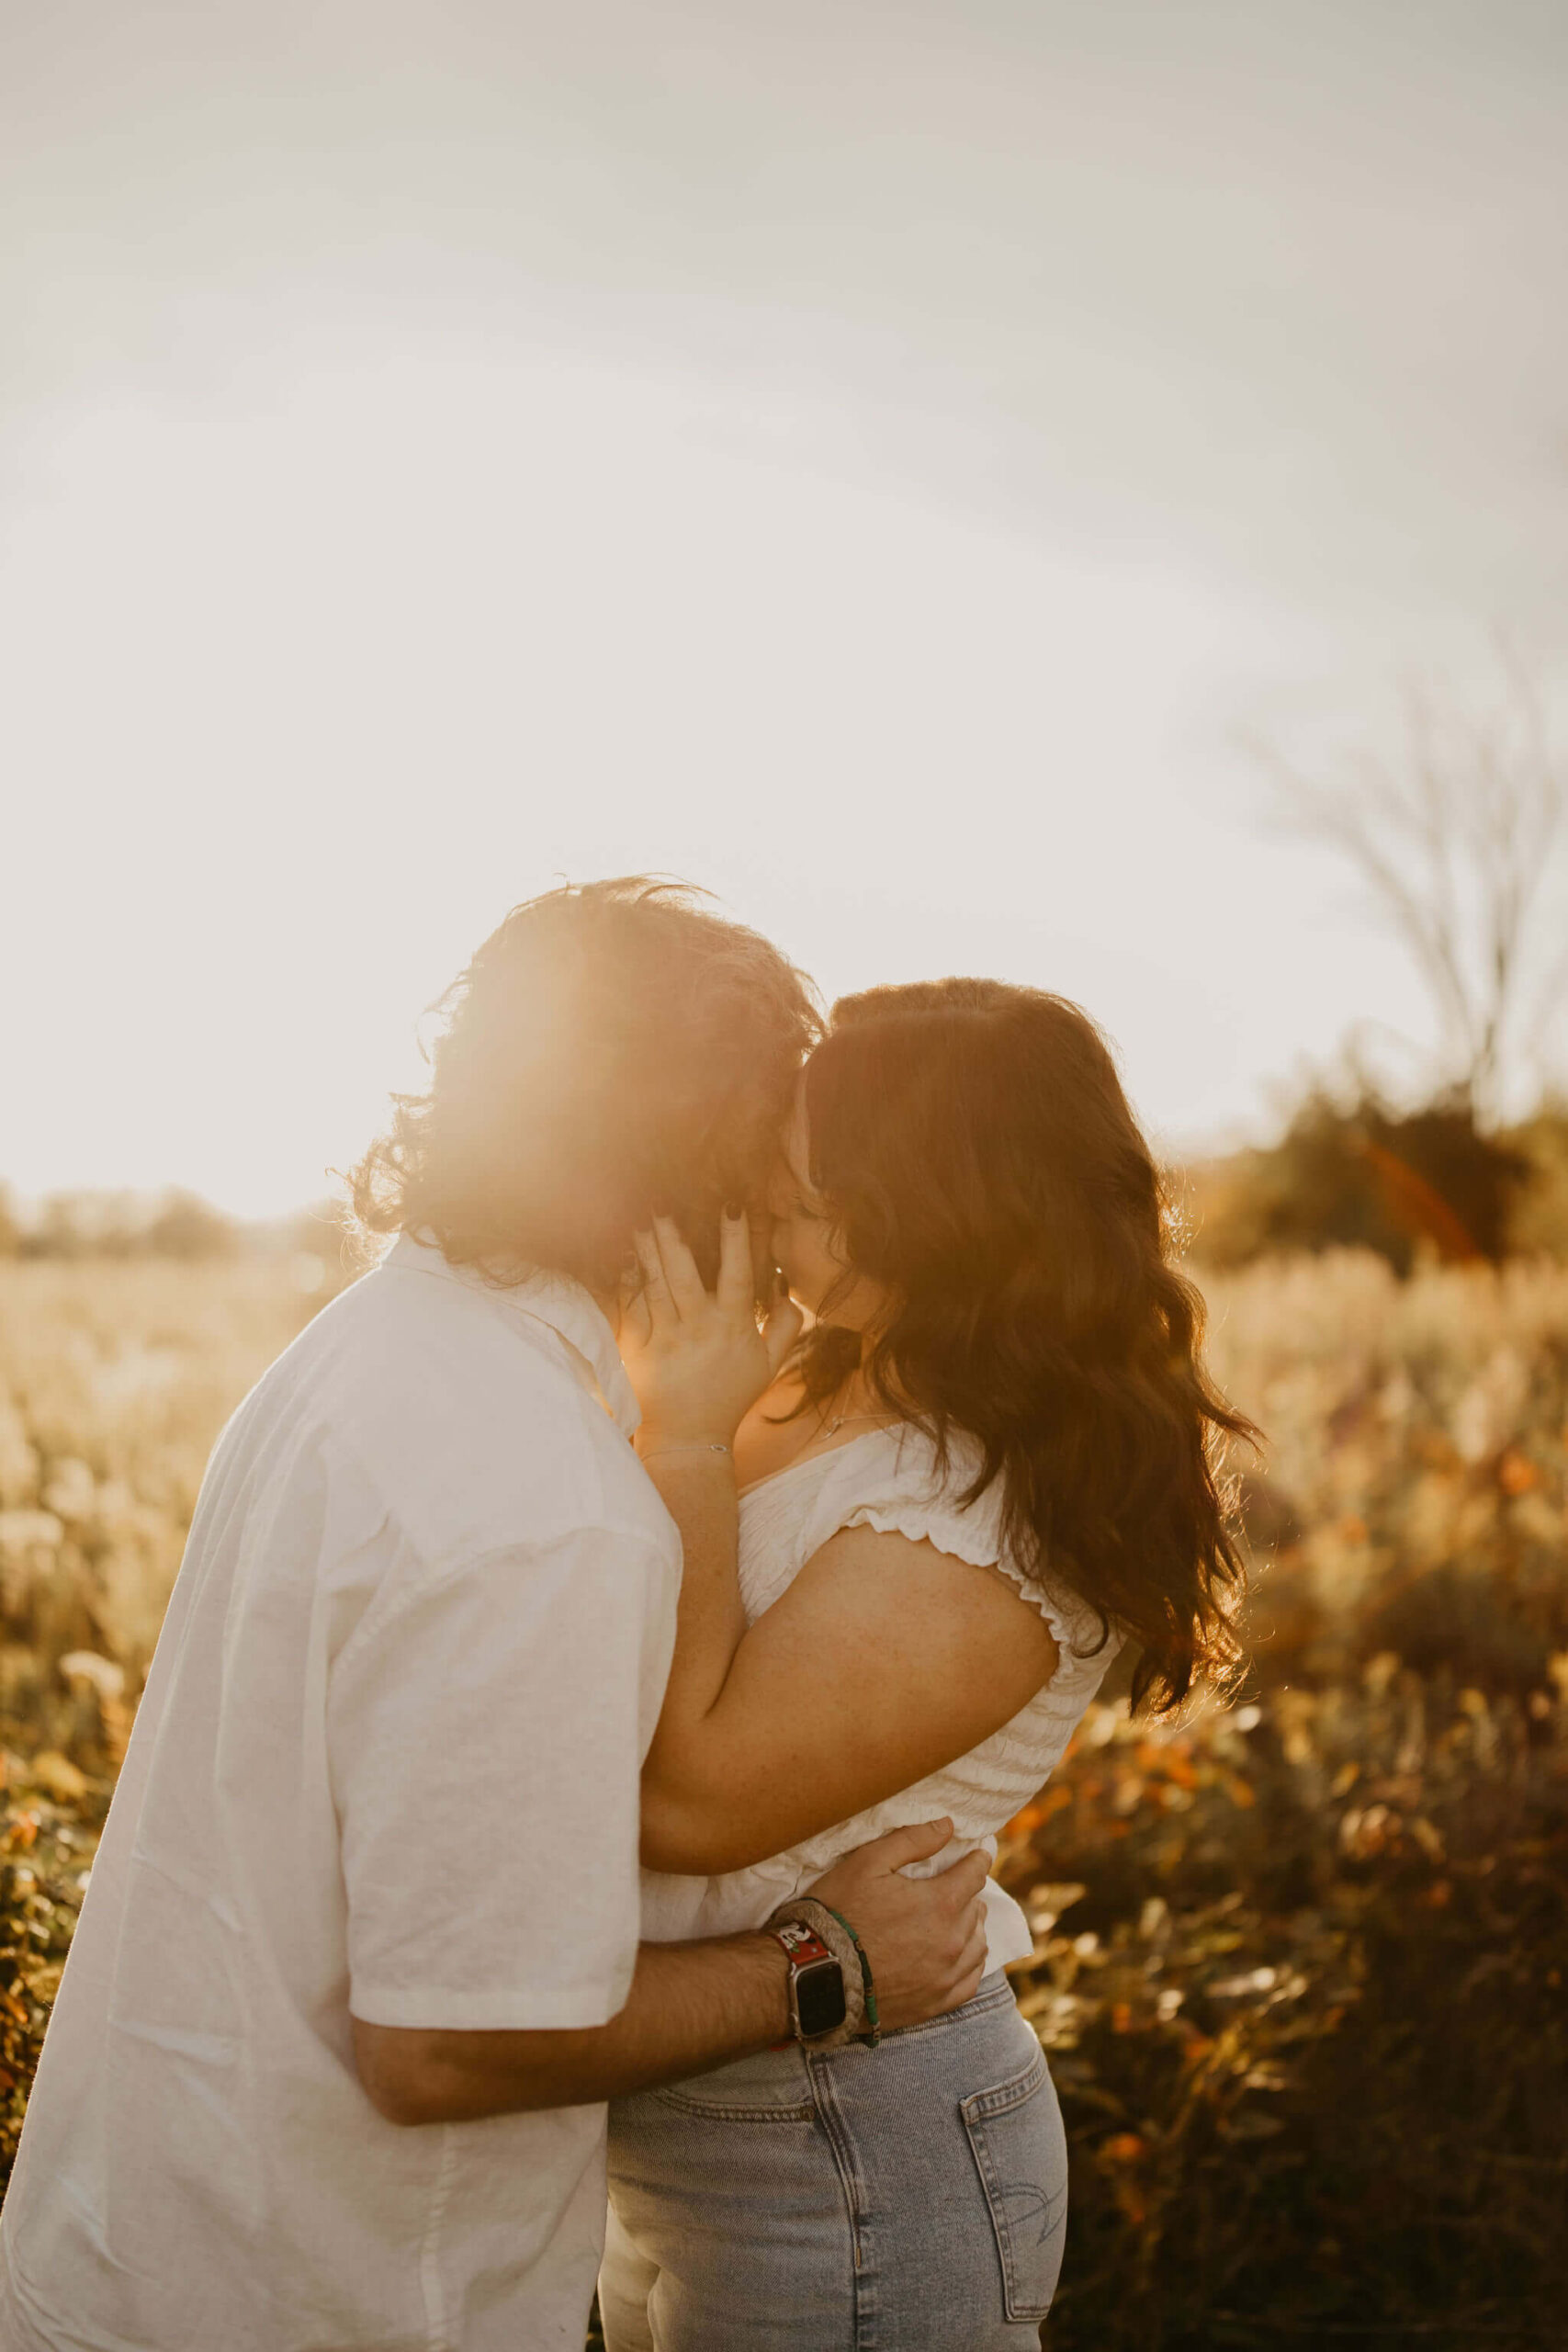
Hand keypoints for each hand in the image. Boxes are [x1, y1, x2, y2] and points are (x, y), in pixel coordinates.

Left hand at [622, 1212, 803, 1451]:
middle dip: (674, 1237)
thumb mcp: (769, 1365)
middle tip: (663, 1203)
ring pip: (655, 1286)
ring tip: (639, 1219)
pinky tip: (623, 1258)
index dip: (736, 1239)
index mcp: (734, 1328)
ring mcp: (667, 1339)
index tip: (732, 1205)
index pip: (739, 1275)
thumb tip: (785, 1286)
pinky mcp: (640, 1351)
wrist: (689, 1438)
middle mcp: (700, 1329)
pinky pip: (634, 1309)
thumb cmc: (730, 1397)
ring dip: (646, 1250)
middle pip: (685, 1274)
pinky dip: (628, 1282)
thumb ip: (786, 1325)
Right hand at [807, 1819, 989, 2032]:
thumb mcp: (868, 1862)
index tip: (979, 1854)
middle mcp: (952, 1941)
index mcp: (941, 1903)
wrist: (817, 1973)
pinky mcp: (934, 2003)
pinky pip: (970, 1981)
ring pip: (978, 1945)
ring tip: (960, 1919)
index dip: (977, 1860)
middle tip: (957, 1886)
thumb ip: (912, 1840)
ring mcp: (945, 1976)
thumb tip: (948, 1826)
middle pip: (976, 1909)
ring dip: (972, 1927)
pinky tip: (962, 1957)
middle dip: (968, 1893)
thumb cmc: (840, 1911)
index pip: (975, 1874)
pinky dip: (970, 1964)